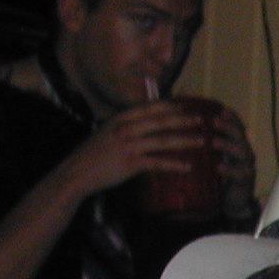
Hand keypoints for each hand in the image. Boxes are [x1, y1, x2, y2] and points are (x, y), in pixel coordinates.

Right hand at [60, 101, 210, 197]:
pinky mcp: (130, 163)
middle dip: (183, 120)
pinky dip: (174, 164)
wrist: (76, 172)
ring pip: (162, 141)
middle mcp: (125, 129)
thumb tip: (146, 125)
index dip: (169, 106)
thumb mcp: (107, 133)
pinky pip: (157, 163)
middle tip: (201, 120)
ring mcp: (128, 146)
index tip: (186, 106)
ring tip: (202, 141)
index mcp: (120, 119)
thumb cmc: (93, 155)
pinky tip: (188, 167)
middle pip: (160, 121)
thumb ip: (126, 128)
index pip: (148, 108)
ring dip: (185, 140)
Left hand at [210, 104, 258, 225]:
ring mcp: (246, 166)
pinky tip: (218, 167)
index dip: (230, 117)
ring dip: (227, 145)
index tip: (220, 108)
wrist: (231, 201)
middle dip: (227, 127)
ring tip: (214, 142)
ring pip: (241, 152)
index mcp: (236, 143)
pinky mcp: (245, 181)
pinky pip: (238, 173)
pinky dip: (229, 169)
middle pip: (240, 135)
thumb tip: (188, 127)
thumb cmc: (218, 175)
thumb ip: (205, 143)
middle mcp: (244, 152)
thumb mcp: (211, 157)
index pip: (237, 125)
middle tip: (214, 121)